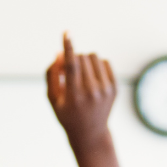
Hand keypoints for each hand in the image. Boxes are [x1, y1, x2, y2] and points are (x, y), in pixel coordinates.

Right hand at [46, 34, 115, 151]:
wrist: (90, 133)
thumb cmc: (67, 114)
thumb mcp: (52, 98)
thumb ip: (51, 75)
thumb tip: (59, 53)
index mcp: (75, 96)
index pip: (72, 66)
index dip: (68, 48)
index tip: (67, 33)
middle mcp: (92, 92)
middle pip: (81, 58)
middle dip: (72, 59)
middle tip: (68, 71)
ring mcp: (106, 90)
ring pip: (94, 56)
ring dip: (84, 60)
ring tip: (80, 74)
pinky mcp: (115, 88)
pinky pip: (105, 62)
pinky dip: (96, 65)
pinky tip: (91, 77)